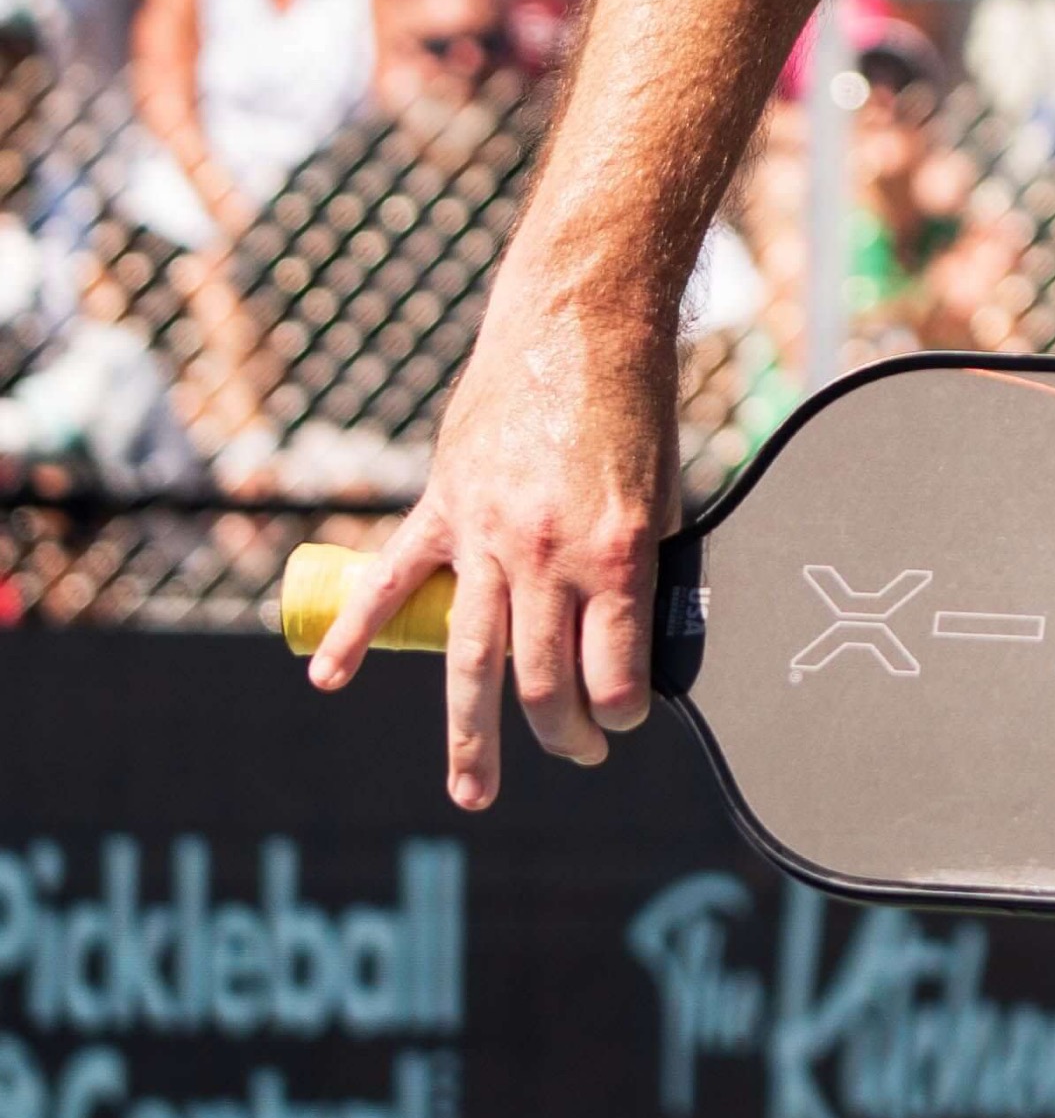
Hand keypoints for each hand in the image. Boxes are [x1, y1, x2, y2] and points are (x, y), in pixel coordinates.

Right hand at [309, 293, 675, 809]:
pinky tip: (330, 678)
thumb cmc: (634, 405)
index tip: (627, 720)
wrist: (579, 324)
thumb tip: (643, 635)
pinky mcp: (443, 507)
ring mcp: (486, 534)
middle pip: (539, 678)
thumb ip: (642, 563)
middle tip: (579, 753)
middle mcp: (546, 551)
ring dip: (471, 734)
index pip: (612, 668)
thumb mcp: (660, 490)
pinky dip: (355, 634)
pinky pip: (391, 582)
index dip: (622, 710)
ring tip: (474, 793)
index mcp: (613, 550)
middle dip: (561, 732)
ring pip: (469, 655)